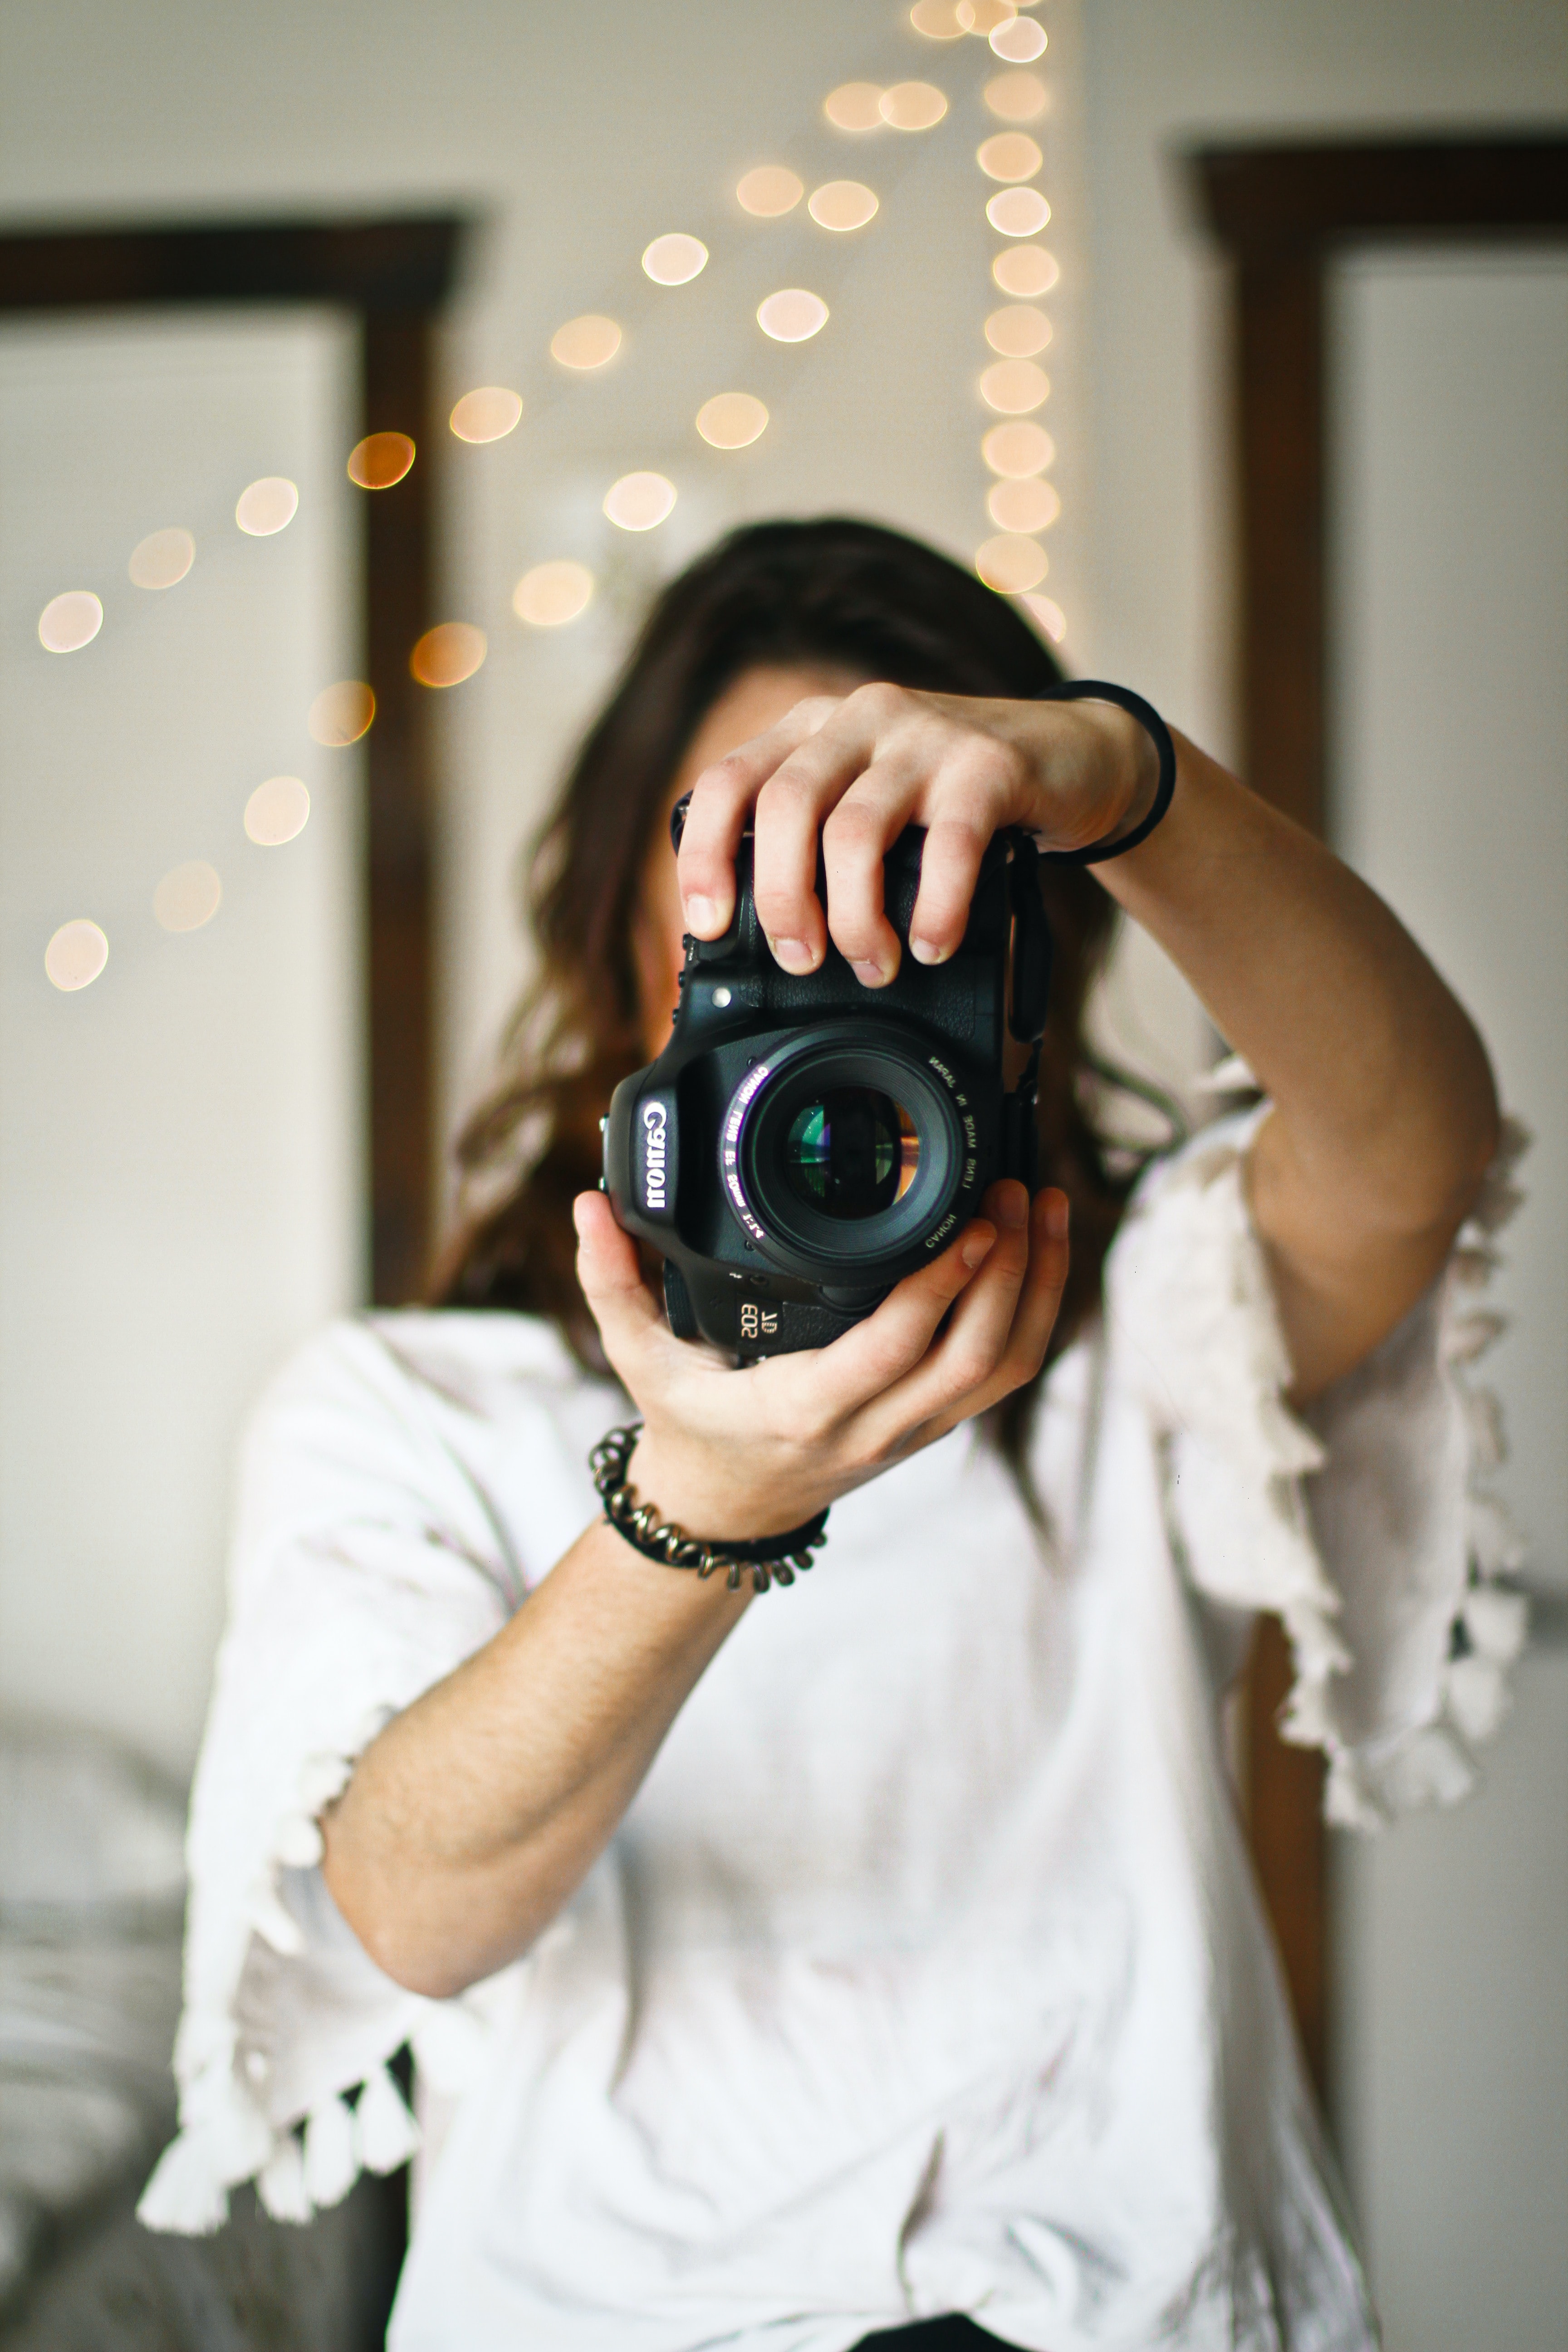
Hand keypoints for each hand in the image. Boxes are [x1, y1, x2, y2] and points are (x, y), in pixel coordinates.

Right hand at [573, 1180, 1069, 1542]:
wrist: (722, 1512)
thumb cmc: (687, 1426)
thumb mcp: (637, 1359)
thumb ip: (610, 1282)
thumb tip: (591, 1206)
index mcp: (803, 1407)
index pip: (893, 1349)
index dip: (942, 1287)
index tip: (971, 1223)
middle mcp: (871, 1427)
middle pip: (974, 1359)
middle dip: (1011, 1274)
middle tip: (1019, 1192)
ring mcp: (911, 1431)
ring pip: (1004, 1370)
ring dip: (1038, 1291)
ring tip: (1048, 1209)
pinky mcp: (933, 1424)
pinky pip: (1002, 1376)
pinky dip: (1033, 1315)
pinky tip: (1041, 1253)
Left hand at [675, 683, 1157, 984]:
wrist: (1069, 757)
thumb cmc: (953, 799)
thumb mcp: (870, 804)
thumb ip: (818, 844)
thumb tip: (767, 940)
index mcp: (812, 730)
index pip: (728, 782)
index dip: (705, 856)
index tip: (709, 924)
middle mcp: (859, 720)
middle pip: (784, 808)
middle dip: (783, 900)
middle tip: (802, 958)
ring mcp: (924, 736)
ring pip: (854, 832)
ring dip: (855, 919)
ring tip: (874, 963)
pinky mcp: (988, 764)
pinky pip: (948, 845)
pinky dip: (935, 910)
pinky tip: (933, 945)